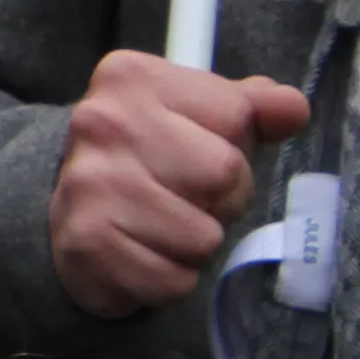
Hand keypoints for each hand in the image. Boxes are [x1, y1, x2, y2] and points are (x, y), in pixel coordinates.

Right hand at [47, 50, 312, 317]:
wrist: (67, 215)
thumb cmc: (148, 160)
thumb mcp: (197, 116)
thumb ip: (249, 106)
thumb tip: (293, 108)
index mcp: (131, 77)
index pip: (236, 115)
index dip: (233, 145)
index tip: (194, 151)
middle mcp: (102, 122)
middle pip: (224, 174)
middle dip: (220, 199)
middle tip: (184, 198)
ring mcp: (89, 184)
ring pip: (204, 236)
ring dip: (195, 245)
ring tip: (162, 228)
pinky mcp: (86, 244)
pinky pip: (174, 281)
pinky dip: (169, 280)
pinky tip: (143, 255)